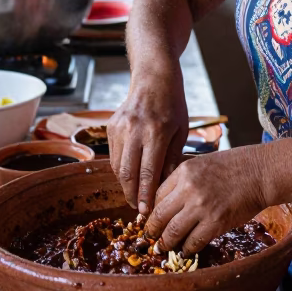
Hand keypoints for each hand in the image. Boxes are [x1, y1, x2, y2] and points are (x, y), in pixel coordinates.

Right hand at [107, 67, 188, 215]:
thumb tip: (165, 188)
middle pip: (128, 174)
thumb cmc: (173, 105)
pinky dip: (120, 169)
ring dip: (125, 185)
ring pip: (117, 167)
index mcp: (156, 132)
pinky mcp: (110, 126)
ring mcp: (120, 128)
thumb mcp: (181, 131)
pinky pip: (113, 155)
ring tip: (135, 195)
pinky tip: (130, 176)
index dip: (146, 195)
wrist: (153, 78)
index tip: (146, 212)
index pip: (148, 173)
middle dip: (132, 195)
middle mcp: (135, 130)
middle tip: (138, 209)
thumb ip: (172, 159)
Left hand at [144, 145, 269, 256]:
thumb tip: (165, 197)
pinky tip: (185, 251)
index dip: (150, 211)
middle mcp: (189, 188)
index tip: (150, 219)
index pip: (156, 195)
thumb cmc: (233, 166)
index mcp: (183, 171)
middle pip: (159, 215)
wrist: (260, 172)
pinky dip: (187, 249)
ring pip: (173, 232)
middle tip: (150, 237)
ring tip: (163, 248)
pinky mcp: (216, 222)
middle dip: (152, 230)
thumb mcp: (202, 163)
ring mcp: (202, 207)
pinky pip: (194, 242)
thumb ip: (183, 178)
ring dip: (166, 243)